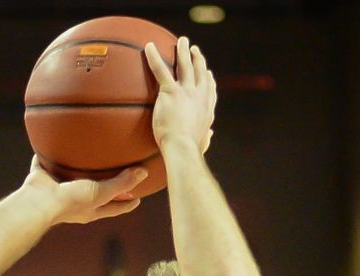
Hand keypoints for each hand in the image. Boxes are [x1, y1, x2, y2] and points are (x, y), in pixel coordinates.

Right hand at [20, 157, 145, 224]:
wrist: (39, 202)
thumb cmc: (70, 201)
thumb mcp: (100, 192)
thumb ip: (121, 183)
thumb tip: (144, 172)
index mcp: (89, 210)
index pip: (113, 208)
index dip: (126, 204)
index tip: (138, 199)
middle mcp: (75, 202)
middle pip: (94, 194)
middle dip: (105, 187)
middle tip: (119, 175)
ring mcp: (58, 191)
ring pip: (71, 180)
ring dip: (78, 171)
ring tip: (86, 157)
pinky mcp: (42, 179)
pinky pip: (46, 165)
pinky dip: (48, 157)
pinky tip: (52, 144)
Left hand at [144, 38, 215, 153]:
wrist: (183, 148)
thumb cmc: (191, 151)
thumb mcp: (202, 143)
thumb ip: (205, 137)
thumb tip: (210, 135)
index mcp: (206, 109)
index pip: (209, 90)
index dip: (208, 80)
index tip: (207, 72)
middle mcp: (200, 96)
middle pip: (199, 72)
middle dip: (197, 59)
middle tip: (194, 49)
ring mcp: (186, 92)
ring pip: (185, 65)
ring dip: (183, 51)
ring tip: (181, 41)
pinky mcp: (171, 92)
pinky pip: (161, 70)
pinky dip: (154, 57)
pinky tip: (149, 46)